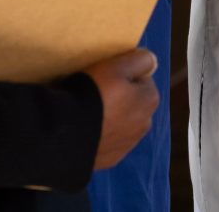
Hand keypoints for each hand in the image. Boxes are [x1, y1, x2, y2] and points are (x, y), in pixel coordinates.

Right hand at [84, 49, 159, 170]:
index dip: (123, 74)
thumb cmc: (95, 93)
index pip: (141, 79)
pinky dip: (101, 135)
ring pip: (121, 123)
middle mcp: (145, 124)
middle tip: (95, 92)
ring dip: (111, 118)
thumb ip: (141, 59)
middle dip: (120, 97)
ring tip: (87, 112)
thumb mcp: (118, 65)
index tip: (106, 75)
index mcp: (150, 99)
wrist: (67, 134)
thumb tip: (151, 61)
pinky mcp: (110, 159)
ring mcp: (128, 144)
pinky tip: (85, 130)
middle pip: (133, 102)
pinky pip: (107, 141)